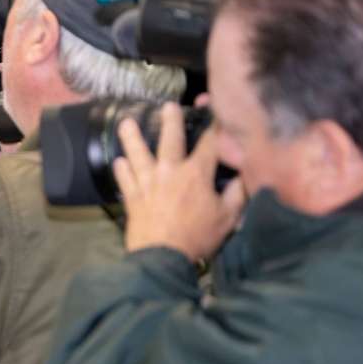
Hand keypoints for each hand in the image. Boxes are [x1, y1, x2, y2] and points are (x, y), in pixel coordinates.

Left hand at [113, 102, 247, 261]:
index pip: (209, 144)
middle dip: (170, 120)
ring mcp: (147, 183)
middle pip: (169, 139)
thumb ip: (238, 194)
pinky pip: (124, 179)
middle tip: (167, 106)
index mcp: (195, 174)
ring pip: (137, 154)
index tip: (215, 112)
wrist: (161, 257)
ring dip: (131, 137)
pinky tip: (118, 161)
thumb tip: (244, 176)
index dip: (214, 126)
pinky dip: (121, 169)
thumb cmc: (197, 237)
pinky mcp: (132, 198)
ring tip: (125, 122)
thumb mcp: (228, 218)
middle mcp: (169, 171)